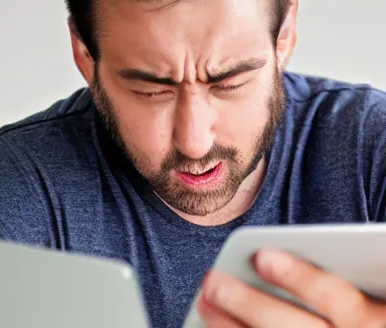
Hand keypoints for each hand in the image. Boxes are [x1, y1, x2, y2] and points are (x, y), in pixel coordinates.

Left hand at [198, 248, 385, 326]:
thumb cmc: (357, 309)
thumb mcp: (362, 288)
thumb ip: (333, 273)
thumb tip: (272, 252)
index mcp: (372, 319)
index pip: (337, 299)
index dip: (299, 278)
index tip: (261, 256)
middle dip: (251, 306)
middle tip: (212, 281)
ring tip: (204, 301)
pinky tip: (211, 326)